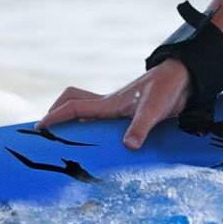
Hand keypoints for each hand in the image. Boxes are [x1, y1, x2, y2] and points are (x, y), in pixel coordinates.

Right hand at [37, 58, 190, 148]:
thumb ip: (141, 126)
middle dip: (57, 113)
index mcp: (110, 103)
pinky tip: (96, 142)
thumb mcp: (155, 109)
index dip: (55, 116)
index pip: (75, 107)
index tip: (38, 128)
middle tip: (45, 132)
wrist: (184, 77)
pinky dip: (91, 125)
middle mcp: (109, 104)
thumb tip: (128, 146)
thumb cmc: (167, 88)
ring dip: (73, 119)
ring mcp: (118, 107)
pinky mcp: (128, 112)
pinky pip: (101, 118)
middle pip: (74, 102)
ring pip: (86, 109)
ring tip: (64, 140)